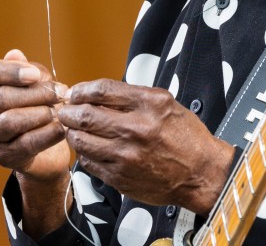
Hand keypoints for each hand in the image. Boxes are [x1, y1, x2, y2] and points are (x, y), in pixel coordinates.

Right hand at [0, 49, 69, 181]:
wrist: (41, 140)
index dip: (11, 71)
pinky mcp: (1, 156)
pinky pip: (25, 143)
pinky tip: (61, 128)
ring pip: (11, 121)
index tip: (36, 75)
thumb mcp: (30, 80)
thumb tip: (15, 54)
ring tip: (59, 110)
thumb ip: (24, 67)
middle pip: (2, 97)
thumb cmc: (31, 101)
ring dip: (41, 113)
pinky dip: (47, 134)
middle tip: (60, 92)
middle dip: (36, 93)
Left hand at [58, 79, 234, 215]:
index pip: (102, 90)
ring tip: (73, 129)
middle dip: (68, 111)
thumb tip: (97, 95)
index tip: (75, 92)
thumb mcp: (165, 104)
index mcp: (150, 104)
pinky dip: (84, 153)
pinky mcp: (120, 177)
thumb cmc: (185, 137)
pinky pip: (89, 162)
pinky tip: (89, 148)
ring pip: (82, 141)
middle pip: (85, 115)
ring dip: (72, 132)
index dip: (82, 90)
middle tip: (65, 110)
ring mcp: (126, 155)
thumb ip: (133, 98)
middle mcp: (137, 128)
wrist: (200, 173)